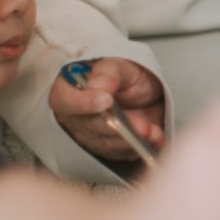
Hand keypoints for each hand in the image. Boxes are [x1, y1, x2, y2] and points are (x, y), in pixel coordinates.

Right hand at [49, 57, 166, 161]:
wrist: (146, 93)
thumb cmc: (126, 77)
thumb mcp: (121, 67)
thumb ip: (108, 74)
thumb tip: (99, 86)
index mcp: (69, 89)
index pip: (65, 100)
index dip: (83, 103)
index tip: (106, 101)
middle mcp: (75, 116)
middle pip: (88, 127)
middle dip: (116, 126)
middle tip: (139, 124)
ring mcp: (90, 135)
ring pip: (106, 144)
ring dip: (130, 140)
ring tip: (151, 131)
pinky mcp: (108, 148)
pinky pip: (121, 153)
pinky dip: (140, 146)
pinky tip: (155, 138)